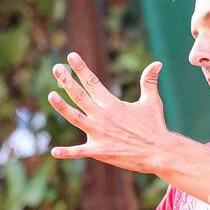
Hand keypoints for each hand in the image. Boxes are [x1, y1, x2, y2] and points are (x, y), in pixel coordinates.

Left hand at [48, 52, 171, 174]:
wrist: (158, 152)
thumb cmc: (155, 126)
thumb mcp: (152, 102)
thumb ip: (149, 82)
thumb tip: (157, 63)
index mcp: (112, 104)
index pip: (93, 82)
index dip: (81, 68)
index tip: (71, 56)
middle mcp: (103, 116)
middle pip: (80, 96)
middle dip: (66, 81)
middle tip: (56, 68)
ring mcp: (99, 134)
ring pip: (75, 118)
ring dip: (62, 107)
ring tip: (51, 95)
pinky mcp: (99, 151)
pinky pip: (79, 152)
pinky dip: (67, 152)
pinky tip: (54, 151)